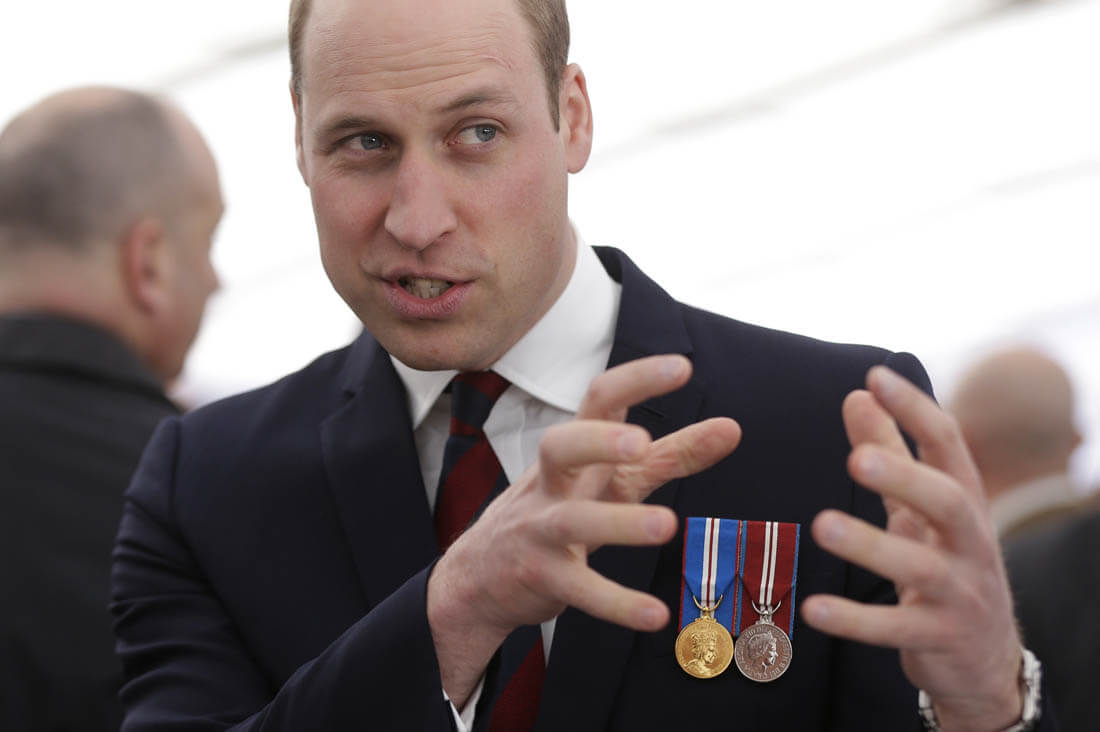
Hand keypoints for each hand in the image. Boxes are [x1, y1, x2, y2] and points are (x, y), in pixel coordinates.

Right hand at [427, 354, 740, 705]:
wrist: (479, 575)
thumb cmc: (559, 511)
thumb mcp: (613, 479)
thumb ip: (672, 455)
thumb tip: (732, 428)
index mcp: (575, 453)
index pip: (598, 400)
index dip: (637, 380)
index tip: (682, 367)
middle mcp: (553, 483)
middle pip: (560, 445)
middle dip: (597, 440)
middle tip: (640, 444)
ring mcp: (542, 529)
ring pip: (572, 520)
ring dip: (618, 523)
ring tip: (667, 526)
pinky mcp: (542, 577)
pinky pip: (578, 588)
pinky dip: (616, 603)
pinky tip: (655, 614)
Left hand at [802, 366, 1023, 731]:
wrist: (985, 656)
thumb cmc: (943, 561)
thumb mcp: (918, 506)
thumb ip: (889, 451)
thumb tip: (857, 394)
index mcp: (963, 500)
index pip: (948, 445)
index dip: (915, 409)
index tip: (876, 375)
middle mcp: (970, 542)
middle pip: (948, 502)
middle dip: (906, 478)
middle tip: (857, 459)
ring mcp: (960, 593)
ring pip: (921, 568)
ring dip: (870, 547)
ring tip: (822, 526)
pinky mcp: (939, 637)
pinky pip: (896, 629)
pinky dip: (856, 621)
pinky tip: (814, 608)